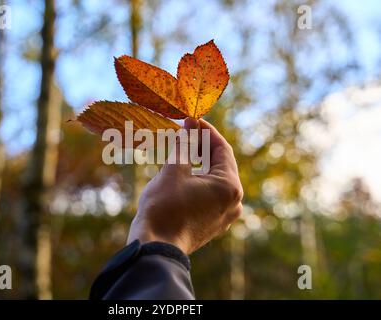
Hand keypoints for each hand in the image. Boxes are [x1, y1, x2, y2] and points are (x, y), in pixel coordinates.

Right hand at [127, 118, 243, 254]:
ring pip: (215, 179)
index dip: (205, 131)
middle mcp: (233, 200)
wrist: (155, 248)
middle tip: (185, 131)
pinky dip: (200, 179)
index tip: (190, 119)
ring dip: (201, 162)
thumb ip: (184, 146)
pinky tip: (185, 171)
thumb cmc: (164, 208)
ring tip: (182, 149)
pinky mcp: (214, 222)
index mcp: (229, 186)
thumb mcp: (173, 170)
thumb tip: (189, 127)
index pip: (222, 148)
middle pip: (221, 163)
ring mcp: (225, 214)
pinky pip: (211, 193)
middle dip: (203, 146)